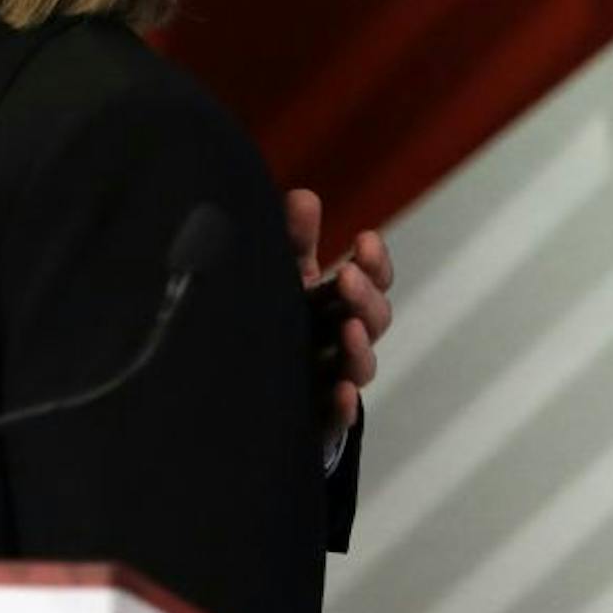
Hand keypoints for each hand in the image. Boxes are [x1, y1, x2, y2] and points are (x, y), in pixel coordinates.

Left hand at [285, 189, 393, 442]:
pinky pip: (335, 416)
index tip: (364, 241)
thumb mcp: (281, 272)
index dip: (375, 262)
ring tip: (348, 328)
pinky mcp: (313, 413)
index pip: (371, 280)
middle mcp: (340, 337)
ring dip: (359, 347)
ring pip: (360, 364)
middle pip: (373, 319)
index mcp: (336, 300)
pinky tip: (340, 393)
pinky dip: (342, 405)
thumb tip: (304, 196)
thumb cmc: (272, 314)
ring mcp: (330, 375)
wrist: (238, 382)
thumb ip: (293, 238)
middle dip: (365, 297)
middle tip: (349, 276)